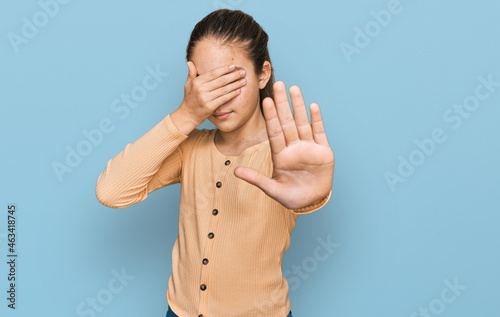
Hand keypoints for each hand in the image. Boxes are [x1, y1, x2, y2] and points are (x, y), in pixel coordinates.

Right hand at [181, 61, 246, 126]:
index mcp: (197, 82)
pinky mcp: (210, 107)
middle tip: (243, 72)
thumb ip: (191, 73)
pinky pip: (224, 99)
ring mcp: (206, 98)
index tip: (233, 66)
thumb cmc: (190, 98)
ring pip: (224, 89)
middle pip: (221, 80)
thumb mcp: (188, 85)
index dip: (224, 69)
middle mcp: (201, 89)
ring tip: (244, 81)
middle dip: (234, 75)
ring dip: (235, 84)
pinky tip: (238, 91)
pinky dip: (232, 94)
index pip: (213, 73)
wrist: (188, 115)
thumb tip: (190, 62)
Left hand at [234, 81, 333, 209]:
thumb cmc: (291, 196)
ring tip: (294, 88)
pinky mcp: (323, 151)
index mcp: (280, 155)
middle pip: (287, 121)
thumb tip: (235, 171)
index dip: (271, 116)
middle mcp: (293, 147)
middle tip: (278, 84)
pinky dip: (316, 119)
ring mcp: (308, 147)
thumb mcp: (272, 189)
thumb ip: (256, 179)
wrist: (312, 202)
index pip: (274, 131)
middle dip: (282, 103)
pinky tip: (312, 106)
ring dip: (298, 106)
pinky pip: (319, 132)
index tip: (266, 100)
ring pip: (302, 122)